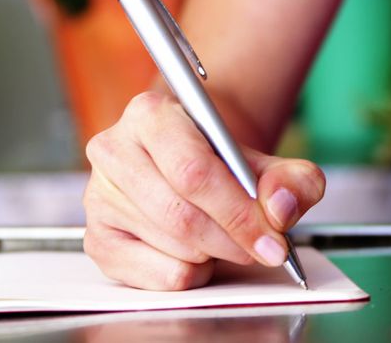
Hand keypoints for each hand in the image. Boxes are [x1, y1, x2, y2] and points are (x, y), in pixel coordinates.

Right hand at [82, 91, 326, 290]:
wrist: (189, 166)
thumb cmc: (223, 163)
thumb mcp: (268, 163)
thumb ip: (292, 180)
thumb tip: (279, 208)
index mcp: (150, 115)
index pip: (193, 172)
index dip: (238, 212)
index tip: (272, 239)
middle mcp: (113, 150)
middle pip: (181, 215)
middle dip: (232, 240)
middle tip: (261, 248)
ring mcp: (98, 197)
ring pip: (173, 247)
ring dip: (214, 255)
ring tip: (222, 236)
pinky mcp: (98, 239)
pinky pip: (157, 276)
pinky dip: (191, 273)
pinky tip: (195, 251)